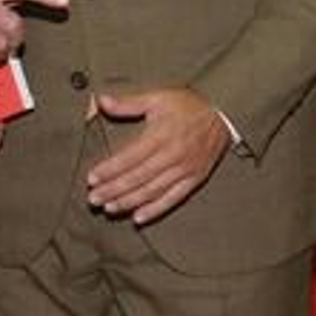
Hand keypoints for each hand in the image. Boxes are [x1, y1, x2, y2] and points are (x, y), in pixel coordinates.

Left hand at [85, 88, 231, 224]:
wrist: (223, 112)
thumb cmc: (188, 105)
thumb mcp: (158, 97)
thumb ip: (128, 103)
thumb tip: (101, 100)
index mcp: (161, 134)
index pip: (129, 157)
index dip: (109, 169)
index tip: (91, 178)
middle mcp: (173, 154)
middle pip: (137, 177)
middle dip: (113, 189)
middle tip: (93, 199)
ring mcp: (185, 169)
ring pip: (152, 190)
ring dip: (129, 201)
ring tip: (109, 208)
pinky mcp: (194, 178)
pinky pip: (173, 198)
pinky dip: (155, 209)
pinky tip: (138, 217)